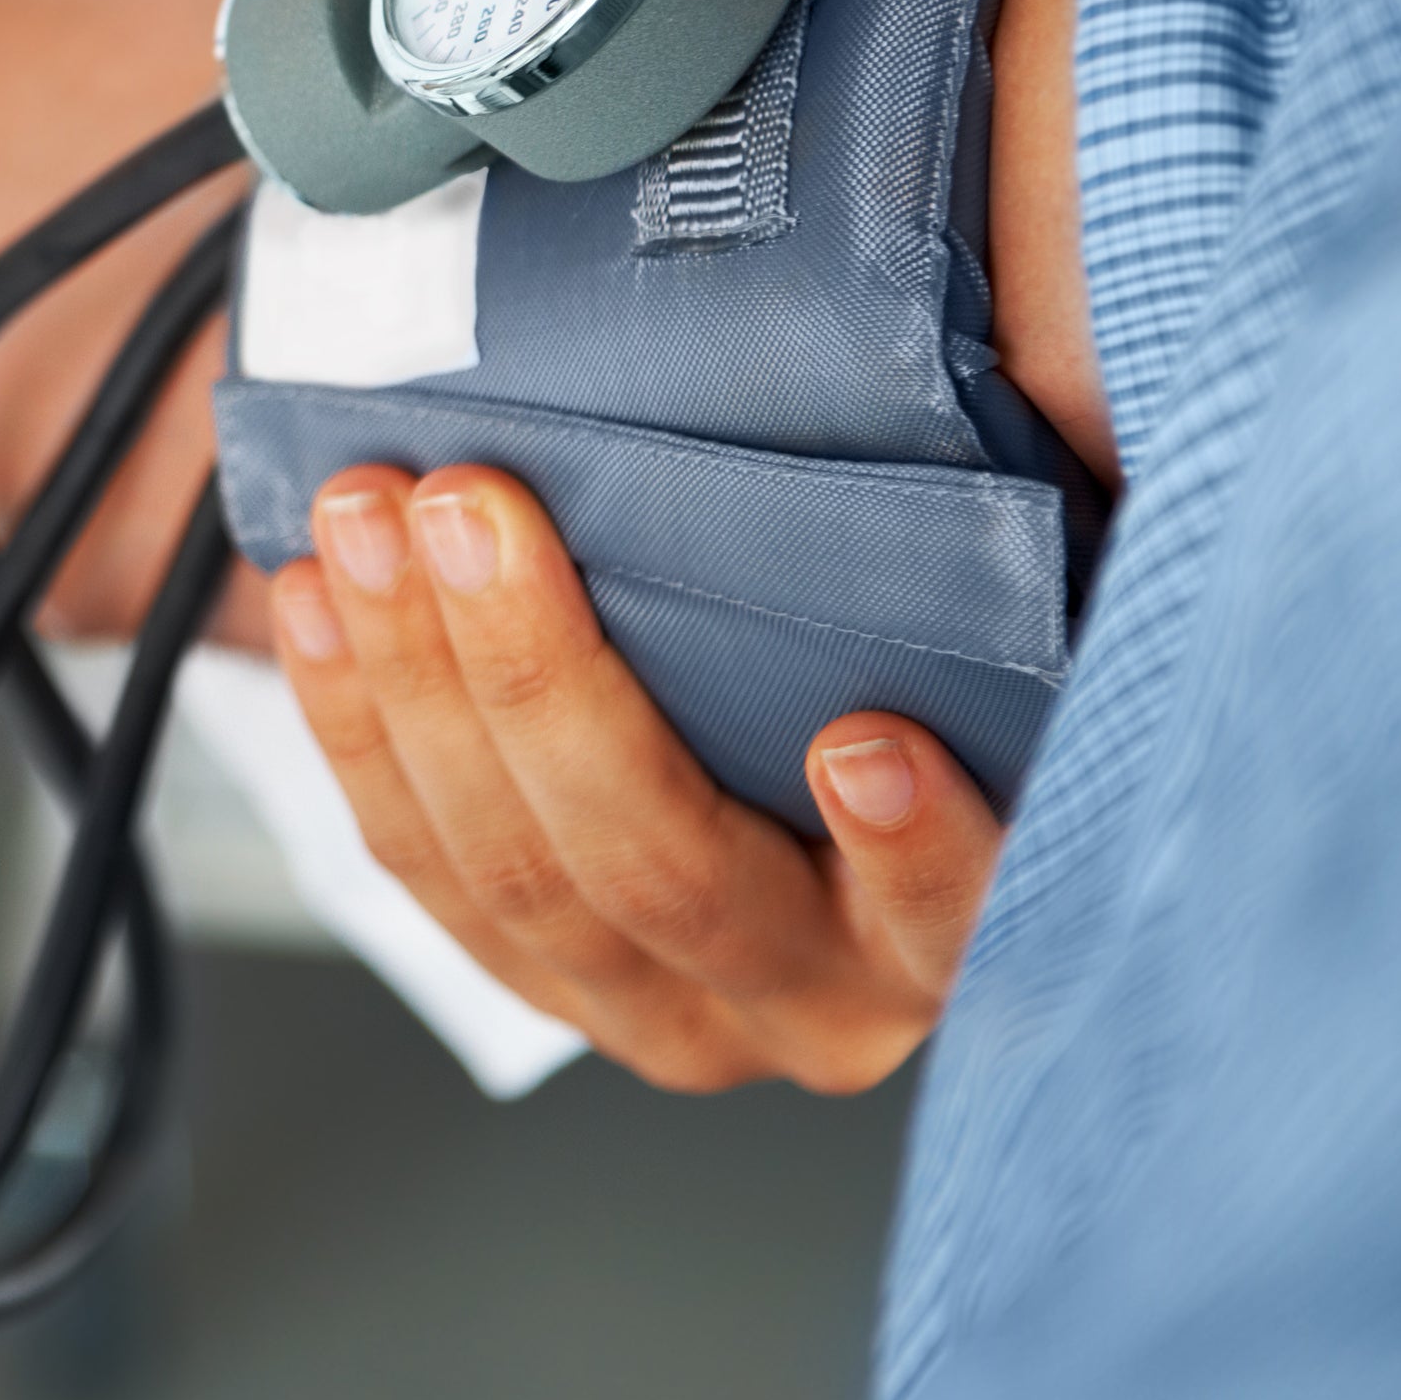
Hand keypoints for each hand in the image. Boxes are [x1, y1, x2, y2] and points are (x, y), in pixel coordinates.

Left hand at [271, 462, 1002, 1093]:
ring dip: (414, 683)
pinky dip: (355, 723)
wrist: (827, 747)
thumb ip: (1020, 560)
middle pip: (663, 873)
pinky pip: (419, 864)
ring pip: (509, 874)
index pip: (952, 917)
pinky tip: (317, 602)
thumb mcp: (1022, 620)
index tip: (863, 744)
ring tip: (365, 519)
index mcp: (954, 936)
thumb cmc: (930, 658)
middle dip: (541, 682)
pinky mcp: (537, 975)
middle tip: (470, 509)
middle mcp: (813, 1001)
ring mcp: (665, 1008)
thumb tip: (1083, 391)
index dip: (915, 851)